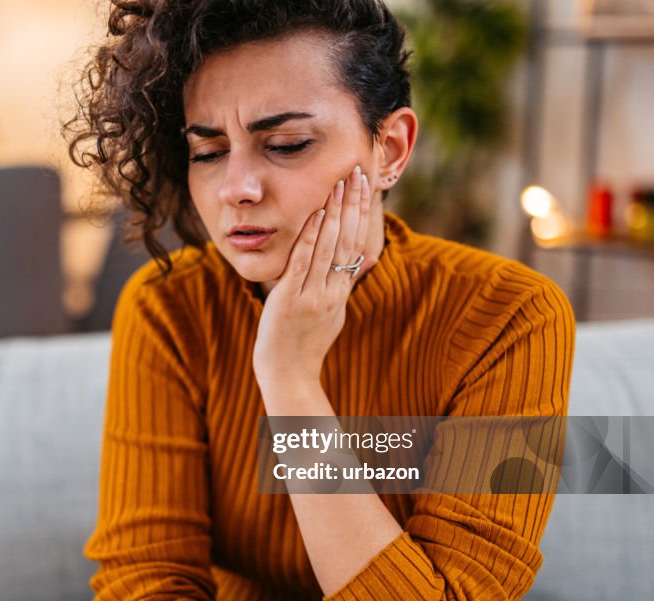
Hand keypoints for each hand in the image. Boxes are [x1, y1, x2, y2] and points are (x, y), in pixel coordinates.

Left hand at [252, 164, 370, 392]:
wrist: (289, 375)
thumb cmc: (305, 345)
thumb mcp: (331, 314)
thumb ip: (341, 287)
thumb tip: (360, 264)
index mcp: (341, 292)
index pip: (357, 244)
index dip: (362, 214)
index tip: (365, 186)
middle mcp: (332, 291)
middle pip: (349, 240)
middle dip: (354, 204)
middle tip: (359, 172)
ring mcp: (312, 295)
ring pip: (330, 247)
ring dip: (336, 212)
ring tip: (341, 182)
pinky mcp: (291, 299)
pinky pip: (304, 263)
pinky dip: (311, 237)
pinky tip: (317, 214)